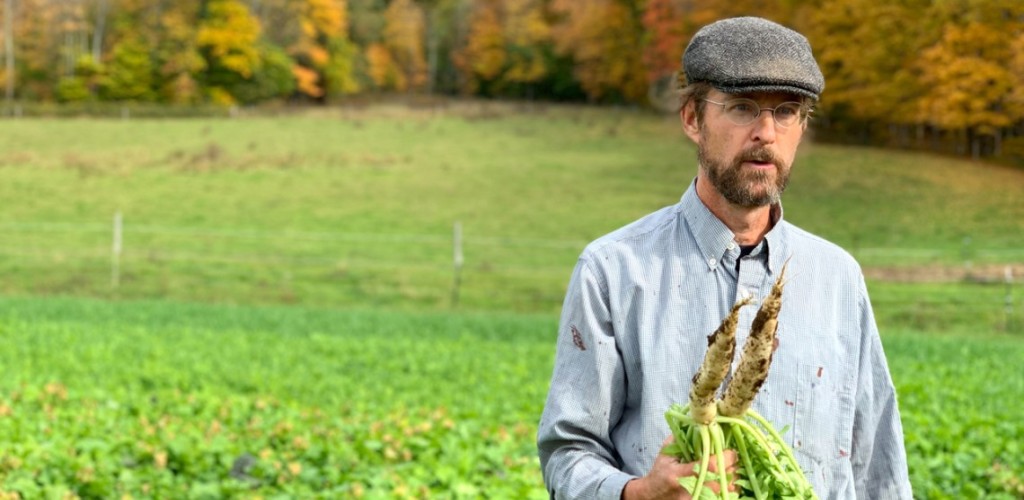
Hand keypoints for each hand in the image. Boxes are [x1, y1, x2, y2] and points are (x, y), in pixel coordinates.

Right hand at [621, 436, 736, 499]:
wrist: (653, 495)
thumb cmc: (660, 472)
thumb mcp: (665, 454)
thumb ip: (680, 439)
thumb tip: (696, 423)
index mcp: (679, 474)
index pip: (710, 467)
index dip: (725, 458)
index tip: (731, 451)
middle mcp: (689, 489)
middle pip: (721, 481)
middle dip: (732, 468)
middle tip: (734, 458)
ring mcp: (695, 499)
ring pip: (725, 491)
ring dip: (732, 479)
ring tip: (731, 468)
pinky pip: (722, 497)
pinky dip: (729, 489)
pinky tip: (726, 481)